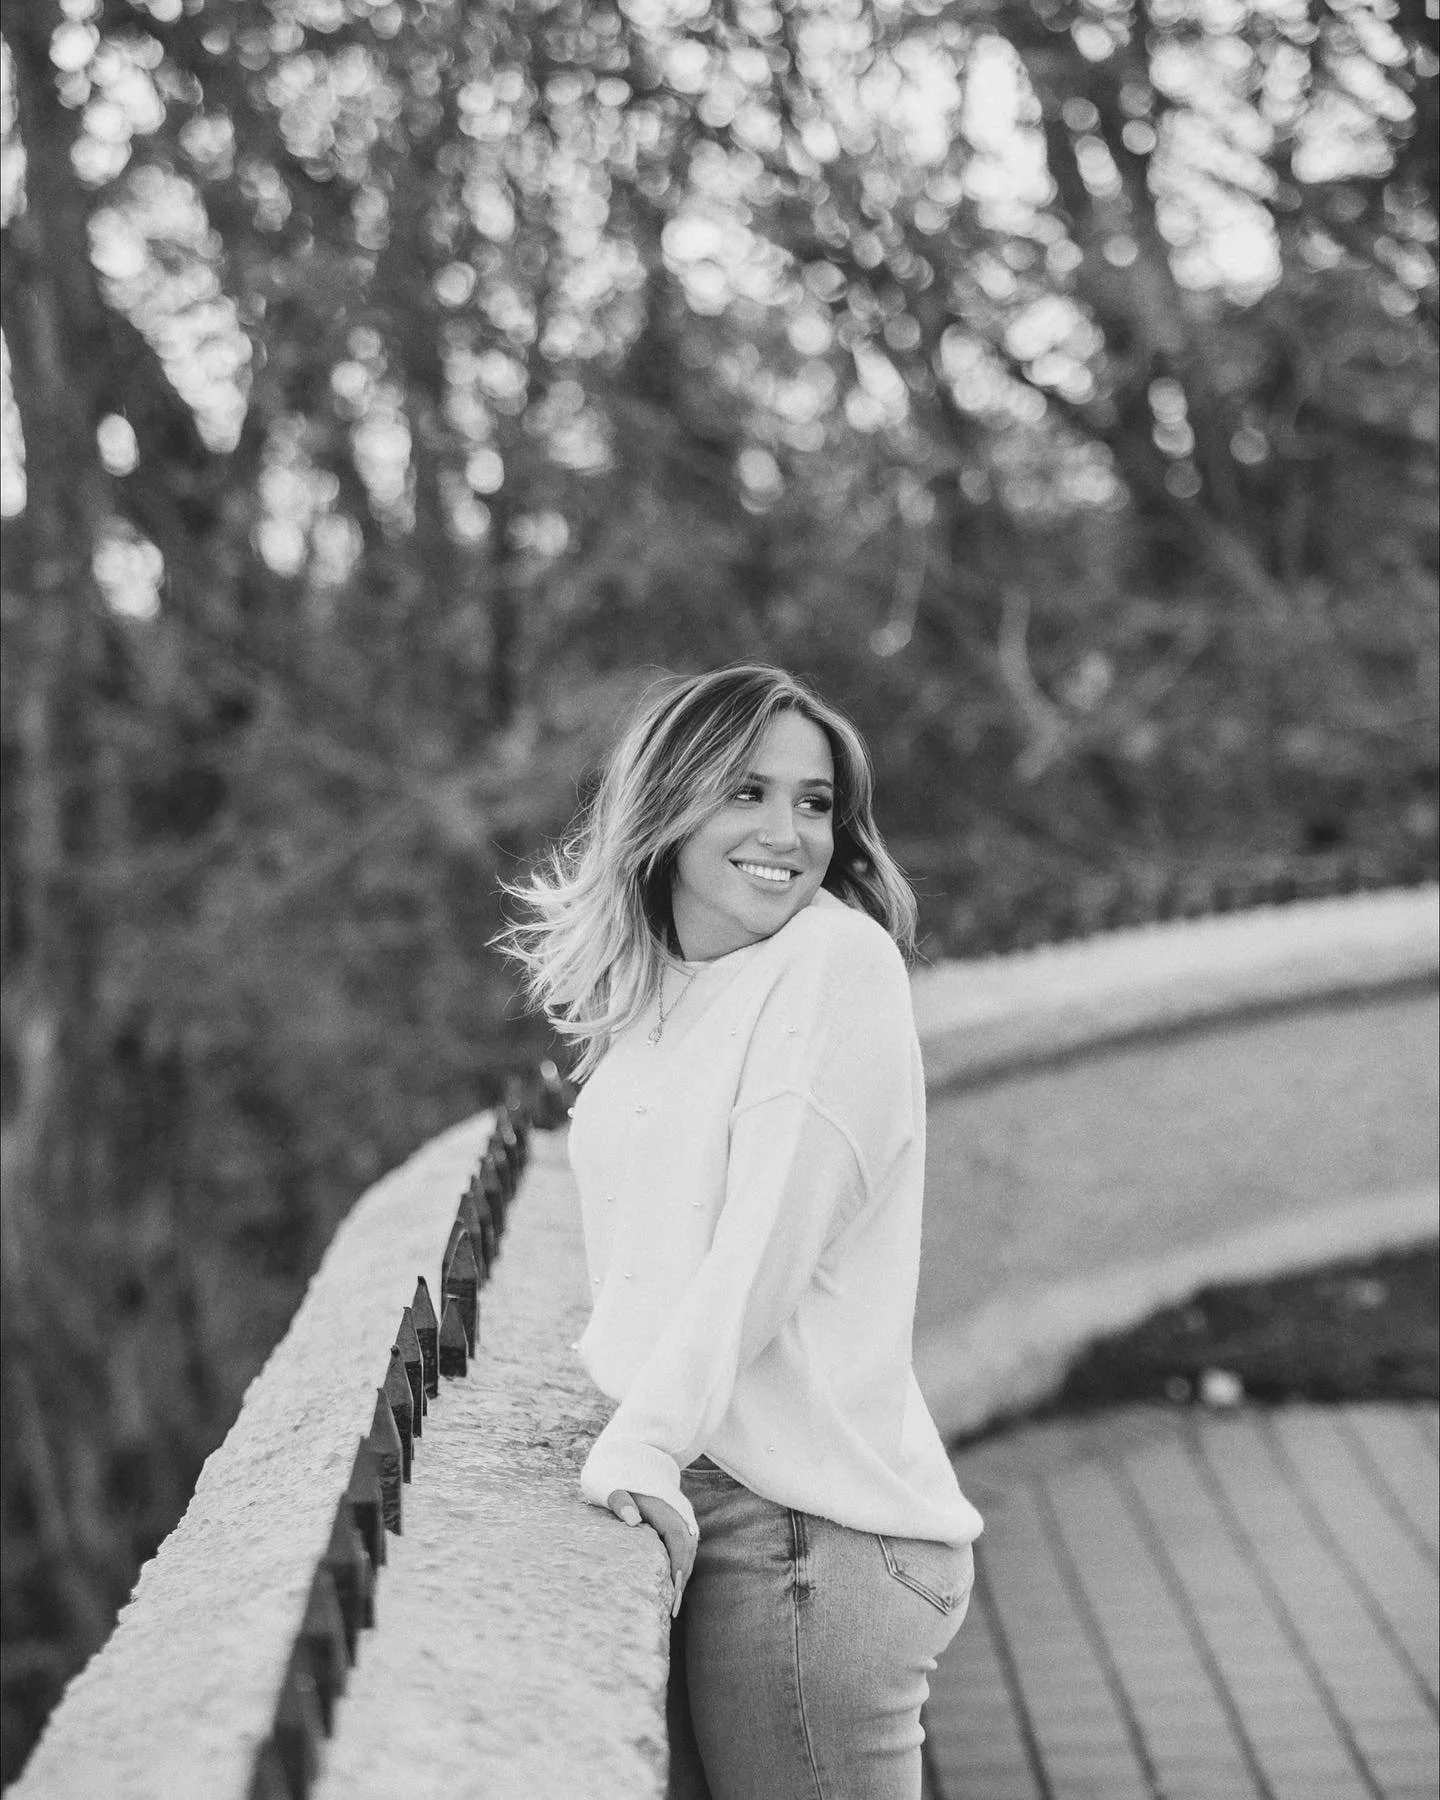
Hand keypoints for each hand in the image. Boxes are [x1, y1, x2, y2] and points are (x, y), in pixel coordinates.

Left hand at [608, 1487, 697, 1617]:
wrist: (631, 1457)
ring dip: (684, 1574)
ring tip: (674, 1604)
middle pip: (687, 1548)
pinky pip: (684, 1546)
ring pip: (689, 1548)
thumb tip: (632, 1520)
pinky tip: (673, 1584)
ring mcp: (680, 1516)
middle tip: (673, 1609)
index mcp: (664, 1507)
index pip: (677, 1540)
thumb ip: (620, 1501)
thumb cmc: (617, 1476)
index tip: (675, 1590)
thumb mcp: (613, 1486)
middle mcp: (677, 1513)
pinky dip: (681, 1565)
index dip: (678, 1565)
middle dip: (683, 1578)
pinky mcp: (676, 1521)